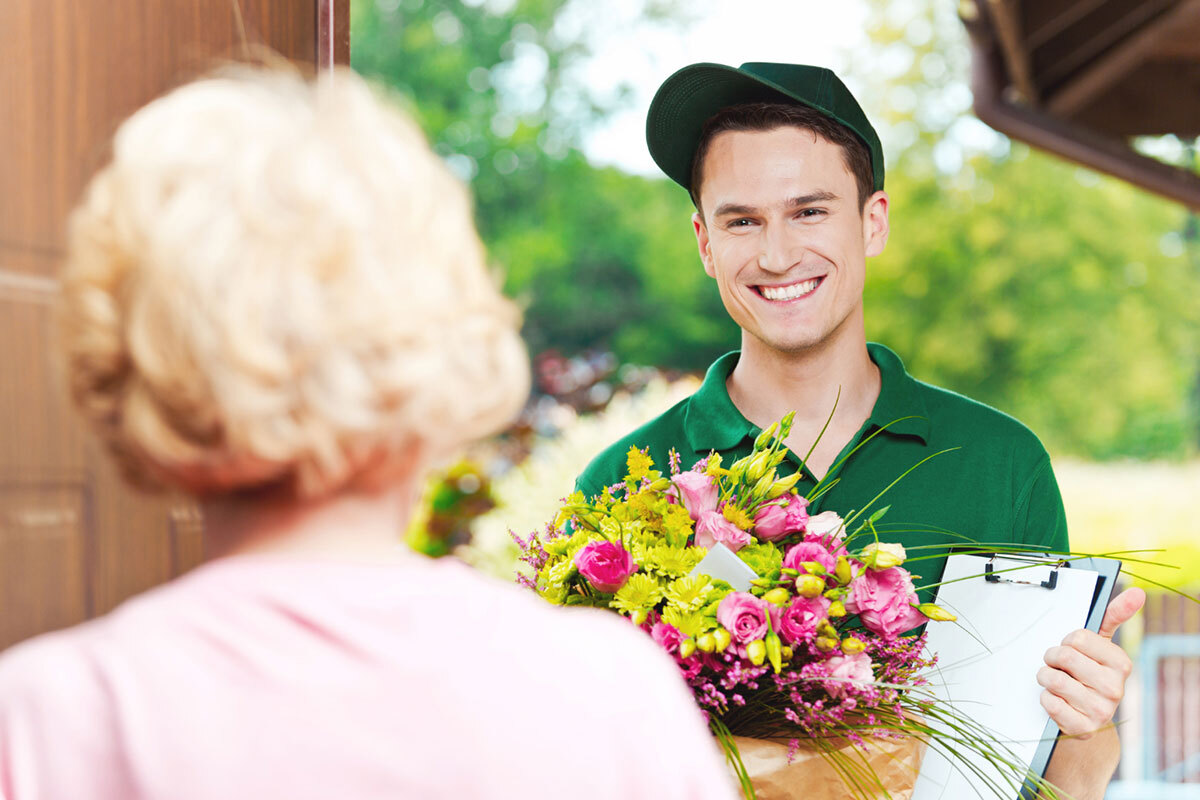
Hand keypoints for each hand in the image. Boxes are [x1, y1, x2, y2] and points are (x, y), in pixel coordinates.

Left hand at [1037, 587, 1144, 738]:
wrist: (1086, 716)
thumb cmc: (1089, 672)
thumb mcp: (1101, 644)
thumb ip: (1114, 615)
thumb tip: (1137, 593)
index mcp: (1121, 664)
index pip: (1077, 638)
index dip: (1066, 642)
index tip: (1072, 650)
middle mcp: (1115, 689)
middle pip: (1063, 657)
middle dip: (1052, 658)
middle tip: (1059, 666)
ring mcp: (1100, 711)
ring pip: (1052, 679)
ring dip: (1045, 677)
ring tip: (1055, 682)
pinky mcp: (1082, 728)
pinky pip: (1049, 702)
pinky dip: (1045, 698)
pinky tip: (1057, 700)